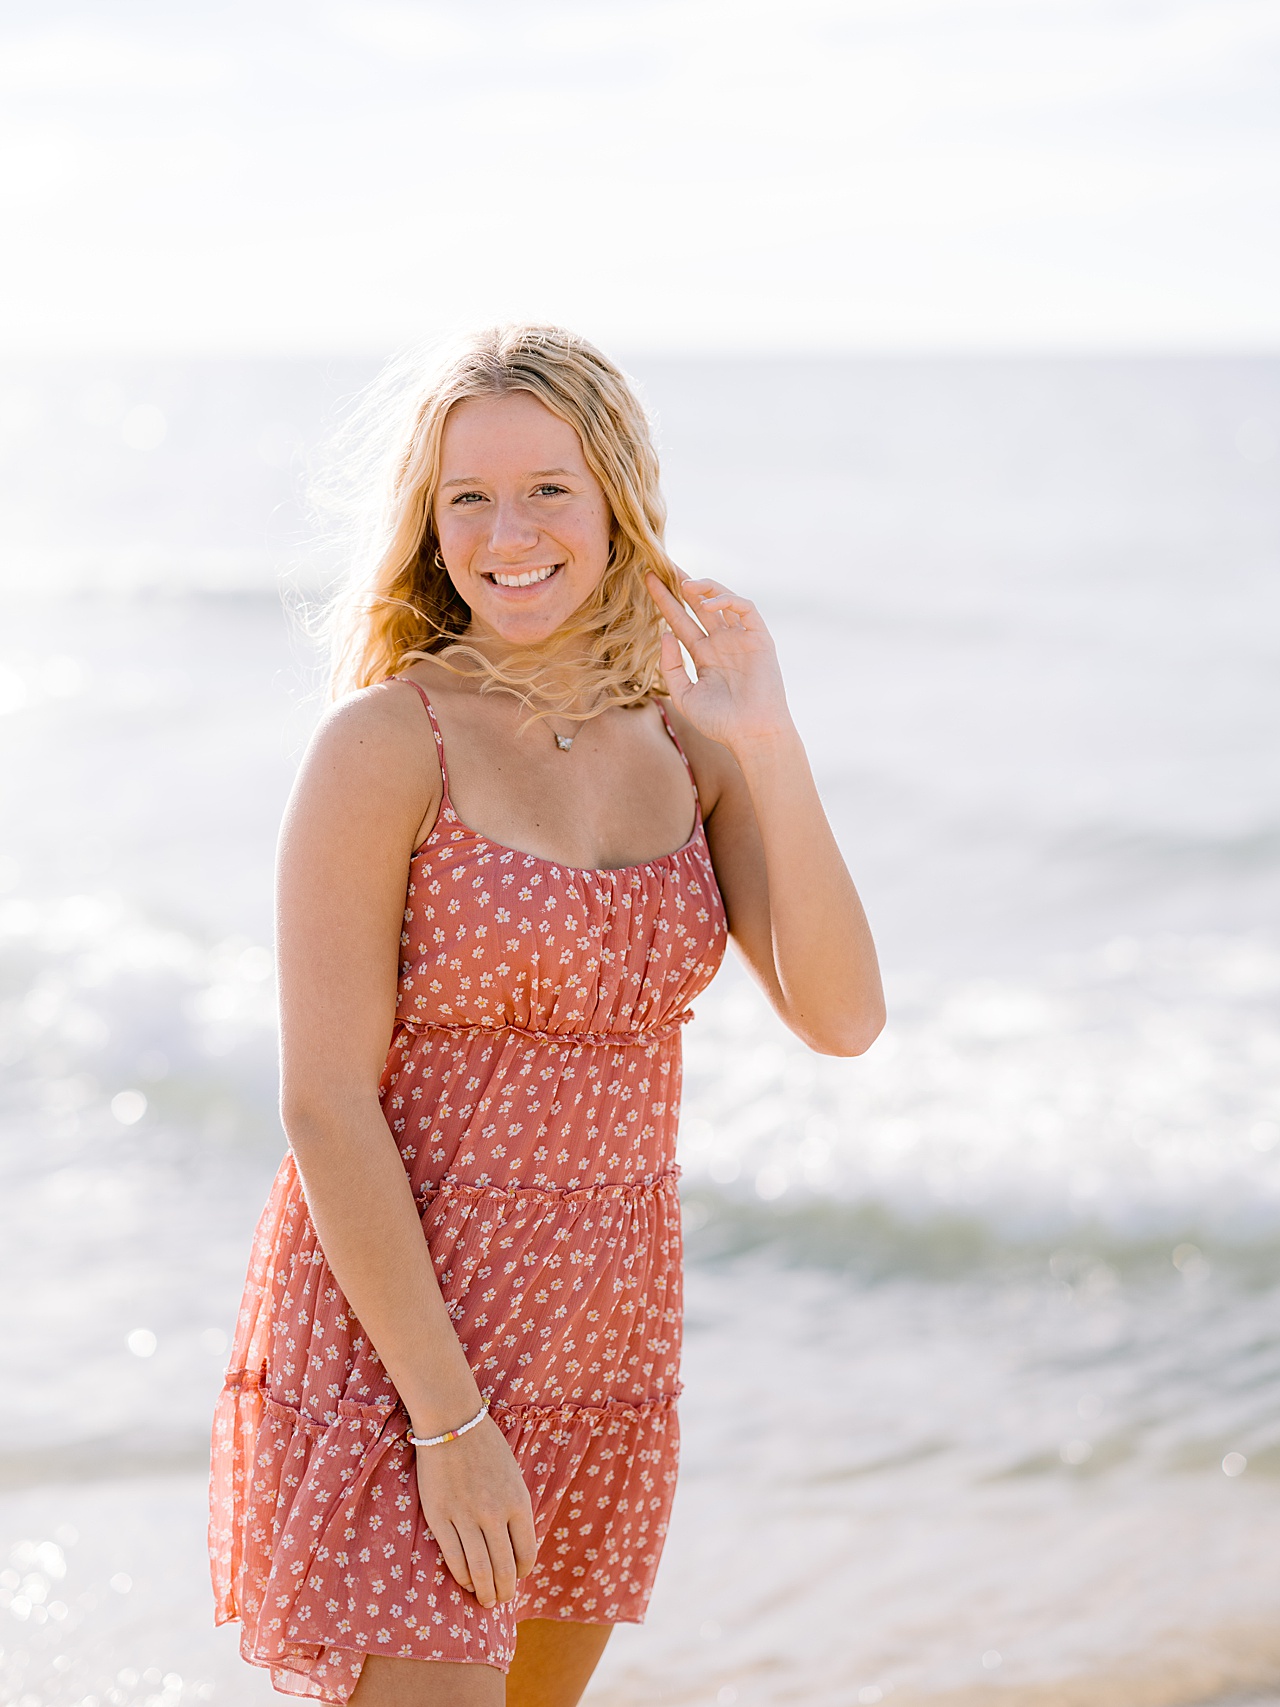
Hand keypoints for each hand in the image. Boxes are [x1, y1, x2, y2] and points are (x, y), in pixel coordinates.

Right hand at [414, 1415, 537, 1607]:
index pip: (527, 1553)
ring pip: (479, 1571)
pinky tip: (466, 1582)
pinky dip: (462, 1577)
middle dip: (505, 1591)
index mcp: (518, 1502)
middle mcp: (494, 1513)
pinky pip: (454, 1558)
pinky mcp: (439, 1516)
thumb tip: (515, 1549)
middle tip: (502, 1600)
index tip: (519, 1577)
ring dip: (485, 1592)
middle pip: (504, 1568)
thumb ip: (515, 1511)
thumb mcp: (513, 1477)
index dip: (524, 1572)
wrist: (452, 1422)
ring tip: (485, 1600)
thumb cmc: (486, 1448)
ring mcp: (466, 1516)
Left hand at [646, 572, 791, 753]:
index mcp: (704, 656)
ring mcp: (741, 638)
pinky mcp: (760, 637)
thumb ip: (670, 666)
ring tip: (684, 584)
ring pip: (722, 600)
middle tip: (662, 563)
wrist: (751, 733)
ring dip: (705, 587)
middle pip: (698, 604)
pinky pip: (745, 609)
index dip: (664, 601)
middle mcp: (722, 643)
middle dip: (681, 583)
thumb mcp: (684, 694)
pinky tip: (709, 604)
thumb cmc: (719, 721)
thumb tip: (664, 634)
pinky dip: (728, 600)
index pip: (680, 621)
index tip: (647, 580)